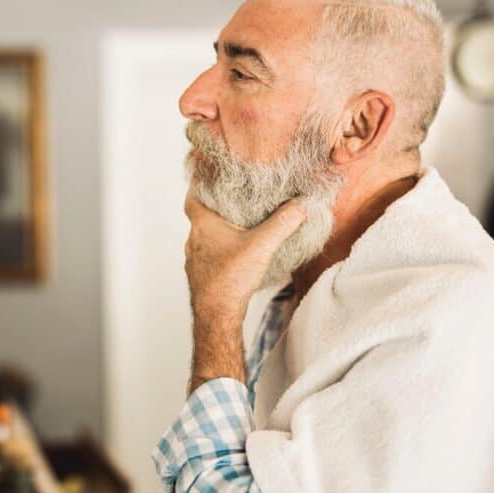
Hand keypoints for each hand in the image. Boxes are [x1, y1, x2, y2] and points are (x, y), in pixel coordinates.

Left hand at [184, 196, 306, 320]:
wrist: (216, 315)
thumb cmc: (231, 279)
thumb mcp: (262, 246)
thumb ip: (283, 223)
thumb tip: (301, 204)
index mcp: (203, 227)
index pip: (192, 199)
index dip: (197, 186)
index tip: (206, 177)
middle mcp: (194, 241)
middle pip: (199, 218)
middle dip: (215, 208)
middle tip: (232, 200)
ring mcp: (195, 260)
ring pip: (204, 238)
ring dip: (217, 231)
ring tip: (237, 225)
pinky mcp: (201, 276)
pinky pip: (208, 256)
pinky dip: (219, 250)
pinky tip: (235, 254)